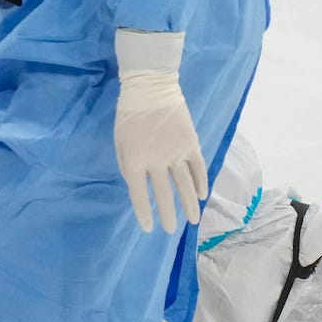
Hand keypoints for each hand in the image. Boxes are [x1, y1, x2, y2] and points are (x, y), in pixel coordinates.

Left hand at [111, 31, 207, 233]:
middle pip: (164, 194)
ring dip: (190, 205)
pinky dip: (201, 182)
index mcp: (134, 161)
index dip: (144, 213)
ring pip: (185, 186)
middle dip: (169, 215)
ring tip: (193, 221)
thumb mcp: (119, 142)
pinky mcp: (190, 144)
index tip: (149, 228)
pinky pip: (198, 168)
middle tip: (172, 232)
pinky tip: (202, 196)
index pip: (139, 194)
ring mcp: (176, 153)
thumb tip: (138, 185)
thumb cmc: (128, 115)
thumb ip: (128, 165)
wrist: (150, 89)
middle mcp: (156, 161)